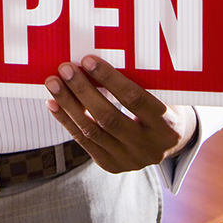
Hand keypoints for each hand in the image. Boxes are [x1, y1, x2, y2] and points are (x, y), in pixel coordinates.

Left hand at [45, 55, 196, 172]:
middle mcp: (150, 148)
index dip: (109, 79)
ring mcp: (130, 160)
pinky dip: (66, 121)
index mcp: (168, 127)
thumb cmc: (162, 107)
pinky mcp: (112, 165)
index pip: (135, 99)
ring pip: (92, 131)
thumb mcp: (163, 95)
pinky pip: (84, 141)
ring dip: (68, 104)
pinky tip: (52, 103)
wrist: (170, 145)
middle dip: (83, 90)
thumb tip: (97, 57)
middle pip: (109, 117)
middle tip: (65, 69)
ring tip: (52, 82)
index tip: (87, 60)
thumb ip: (139, 81)